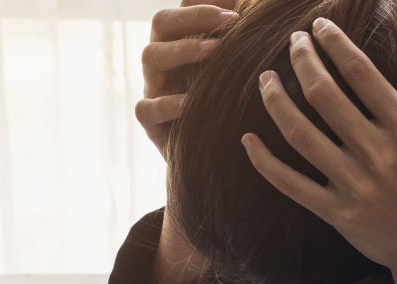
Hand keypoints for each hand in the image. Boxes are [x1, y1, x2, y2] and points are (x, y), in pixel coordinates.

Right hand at [136, 1, 238, 159]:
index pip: (182, 8)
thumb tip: (250, 6)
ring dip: (183, 49)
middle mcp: (162, 58)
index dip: (202, 2)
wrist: (211, 156)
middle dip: (194, 16)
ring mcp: (153, 87)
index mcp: (178, 40)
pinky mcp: (150, 121)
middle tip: (230, 20)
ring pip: (151, 56)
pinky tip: (189, 102)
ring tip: (214, 50)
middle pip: (161, 22)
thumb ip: (235, 38)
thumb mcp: (229, 69)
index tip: (235, 6)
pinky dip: (167, 103)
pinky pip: (147, 107)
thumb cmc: (222, 103)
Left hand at [241, 18, 396, 283]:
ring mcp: (353, 184)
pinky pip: (291, 184)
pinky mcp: (335, 212)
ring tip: (265, 78)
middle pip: (324, 95)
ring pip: (301, 134)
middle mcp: (377, 153)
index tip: (320, 26)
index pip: (361, 72)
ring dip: (276, 101)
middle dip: (302, 59)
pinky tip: (247, 140)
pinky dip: (265, 163)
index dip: (335, 43)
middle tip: (293, 41)